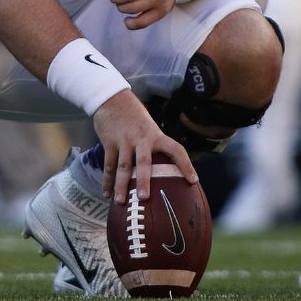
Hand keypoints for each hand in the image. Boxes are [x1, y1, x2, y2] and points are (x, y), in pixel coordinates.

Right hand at [92, 89, 196, 203]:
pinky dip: (107, 180)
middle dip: (144, 180)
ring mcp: (124, 141)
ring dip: (121, 185)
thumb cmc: (134, 117)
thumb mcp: (149, 127)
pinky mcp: (110, 142)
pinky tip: (107, 194)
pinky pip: (108, 164)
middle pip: (144, 162)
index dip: (186, 165)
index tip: (194, 180)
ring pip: (123, 166)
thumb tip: (166, 169)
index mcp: (156, 135)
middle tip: (144, 197)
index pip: (176, 149)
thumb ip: (155, 145)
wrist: (112, 98)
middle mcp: (141, 139)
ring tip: (120, 202)